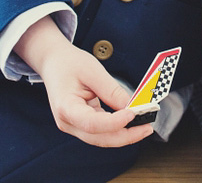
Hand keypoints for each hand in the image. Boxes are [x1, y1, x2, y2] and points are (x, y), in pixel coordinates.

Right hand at [15, 17, 153, 147]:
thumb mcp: (93, 71)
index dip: (114, 122)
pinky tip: (132, 123)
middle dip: (126, 135)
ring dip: (124, 135)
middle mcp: (68, 122)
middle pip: (99, 138)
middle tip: (147, 127)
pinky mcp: (82, 124)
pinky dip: (118, 129)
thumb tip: (131, 107)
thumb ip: (112, 91)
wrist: (54, 63)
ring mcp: (74, 126)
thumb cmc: (70, 64)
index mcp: (65, 107)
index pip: (91, 123)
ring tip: (144, 125)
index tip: (133, 113)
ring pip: (102, 138)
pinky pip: (102, 132)